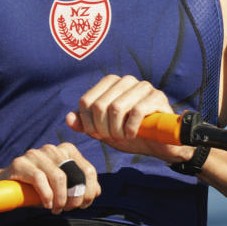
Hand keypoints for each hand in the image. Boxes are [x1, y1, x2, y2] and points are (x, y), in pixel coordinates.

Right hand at [1, 144, 100, 212]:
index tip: (83, 205)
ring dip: (61, 199)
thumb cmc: (37, 187)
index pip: (88, 170)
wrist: (6, 185)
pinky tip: (47, 205)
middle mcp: (52, 149)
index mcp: (66, 151)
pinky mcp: (20, 163)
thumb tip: (98, 192)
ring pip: (59, 177)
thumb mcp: (62, 187)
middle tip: (69, 209)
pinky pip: (40, 179)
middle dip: (76, 196)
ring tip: (57, 209)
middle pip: (75, 174)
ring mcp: (36, 154)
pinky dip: (46, 196)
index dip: (89, 191)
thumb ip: (80, 186)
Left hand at [66, 75, 191, 163]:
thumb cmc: (129, 135)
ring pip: (116, 108)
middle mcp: (125, 81)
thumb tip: (68, 118)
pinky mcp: (157, 96)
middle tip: (113, 137)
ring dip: (117, 130)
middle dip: (103, 129)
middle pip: (99, 106)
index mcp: (110, 84)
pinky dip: (131, 128)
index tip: (99, 135)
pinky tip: (134, 134)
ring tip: (123, 136)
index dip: (88, 124)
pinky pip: (136, 111)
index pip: (86, 102)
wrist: (157, 144)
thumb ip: (84, 125)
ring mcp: (142, 86)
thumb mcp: (103, 132)